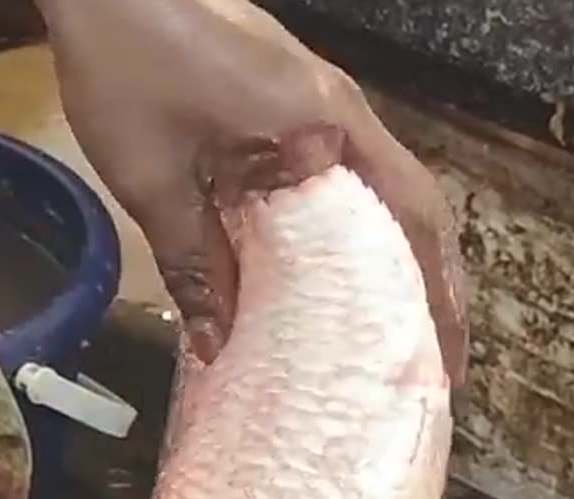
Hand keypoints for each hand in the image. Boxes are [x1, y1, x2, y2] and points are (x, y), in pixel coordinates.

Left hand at [36, 0, 467, 384]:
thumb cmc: (128, 66)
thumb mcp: (153, 180)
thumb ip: (192, 265)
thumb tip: (217, 347)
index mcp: (326, 125)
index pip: (413, 215)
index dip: (438, 291)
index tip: (445, 357)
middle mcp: (340, 108)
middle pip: (411, 202)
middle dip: (427, 281)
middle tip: (423, 356)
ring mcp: (316, 94)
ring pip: (377, 184)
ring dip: (390, 251)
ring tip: (382, 323)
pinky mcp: (287, 90)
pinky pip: (338, 167)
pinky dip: (347, 221)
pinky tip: (322, 263)